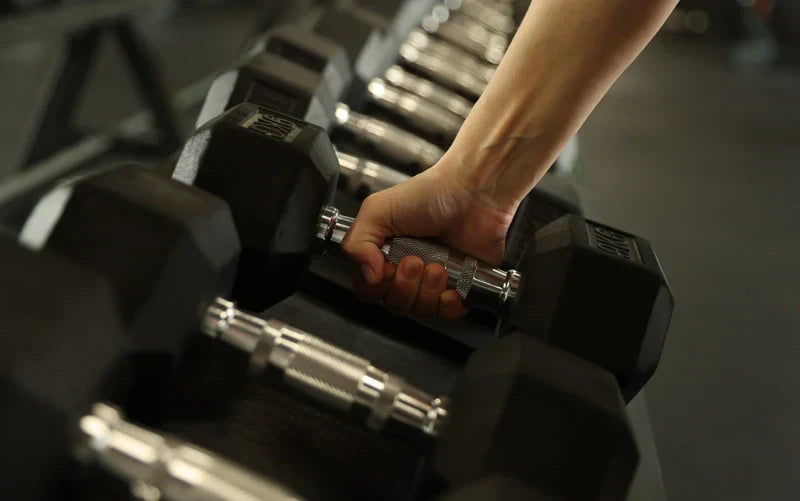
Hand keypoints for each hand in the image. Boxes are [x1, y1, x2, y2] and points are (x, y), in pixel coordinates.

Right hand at [341, 158, 515, 319]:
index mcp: (385, 254)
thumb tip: (367, 275)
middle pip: (394, 304)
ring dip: (427, 291)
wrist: (472, 193)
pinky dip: (449, 304)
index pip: (369, 289)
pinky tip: (451, 284)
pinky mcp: (461, 287)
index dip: (376, 286)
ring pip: (420, 311)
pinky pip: (449, 314)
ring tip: (437, 266)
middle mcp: (408, 271)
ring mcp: (434, 281)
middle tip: (415, 261)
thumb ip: (356, 242)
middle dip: (404, 286)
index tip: (386, 266)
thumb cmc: (430, 194)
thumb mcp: (377, 209)